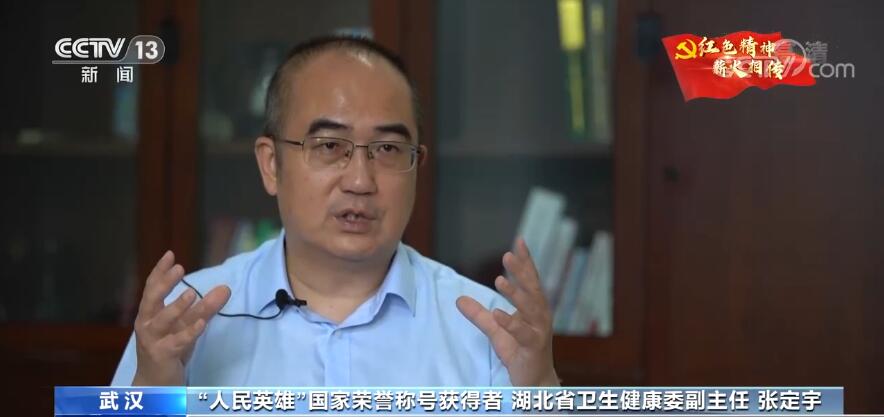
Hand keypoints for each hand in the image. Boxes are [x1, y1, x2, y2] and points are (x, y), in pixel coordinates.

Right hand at [132, 250, 229, 384]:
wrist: (156, 385)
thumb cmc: (169, 349)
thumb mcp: (188, 325)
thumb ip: (206, 307)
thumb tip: (225, 287)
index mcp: (150, 314)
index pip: (152, 288)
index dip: (160, 271)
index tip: (170, 254)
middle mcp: (146, 325)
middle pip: (151, 300)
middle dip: (164, 283)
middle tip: (179, 269)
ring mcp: (152, 341)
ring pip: (162, 321)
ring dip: (176, 307)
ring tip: (191, 294)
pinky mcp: (161, 356)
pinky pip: (176, 342)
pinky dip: (188, 332)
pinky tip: (202, 324)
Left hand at [456, 237, 558, 385]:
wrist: (535, 382)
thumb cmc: (520, 352)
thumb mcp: (496, 331)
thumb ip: (479, 315)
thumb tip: (459, 299)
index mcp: (534, 308)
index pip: (530, 280)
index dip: (525, 261)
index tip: (519, 241)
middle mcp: (540, 316)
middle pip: (532, 289)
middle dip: (521, 271)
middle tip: (507, 255)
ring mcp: (539, 332)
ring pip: (529, 309)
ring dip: (515, 293)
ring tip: (499, 279)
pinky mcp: (533, 348)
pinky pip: (522, 334)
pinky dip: (510, 323)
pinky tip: (497, 313)